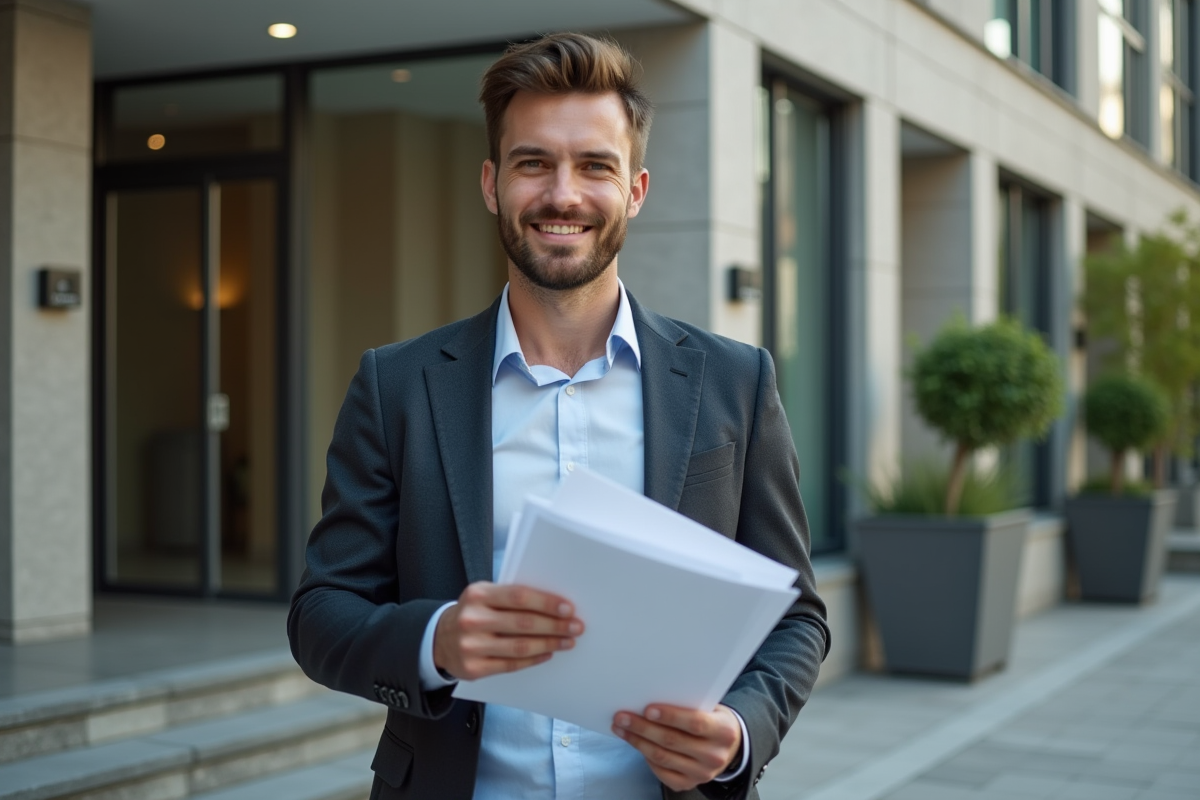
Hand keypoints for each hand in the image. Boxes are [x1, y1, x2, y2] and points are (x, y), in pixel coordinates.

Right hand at [433, 582, 583, 680]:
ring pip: (520, 646)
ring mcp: (471, 646)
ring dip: (549, 644)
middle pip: (523, 623)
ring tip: (567, 641)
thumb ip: (510, 597)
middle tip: (575, 626)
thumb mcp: (483, 596)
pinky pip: (511, 664)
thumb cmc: (472, 613)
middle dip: (554, 625)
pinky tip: (547, 654)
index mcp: (478, 595)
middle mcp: (472, 619)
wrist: (439, 639)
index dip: (546, 602)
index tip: (568, 608)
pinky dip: (533, 659)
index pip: (518, 596)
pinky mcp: (474, 668)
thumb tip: (553, 604)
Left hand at [612, 703, 742, 791]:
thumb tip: (651, 700)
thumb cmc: (712, 719)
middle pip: (673, 741)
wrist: (727, 747)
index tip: (648, 709)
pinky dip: (646, 758)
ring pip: (662, 757)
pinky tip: (637, 744)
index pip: (695, 723)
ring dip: (638, 741)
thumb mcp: (710, 708)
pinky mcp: (689, 784)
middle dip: (643, 728)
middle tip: (622, 717)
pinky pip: (662, 772)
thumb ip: (688, 704)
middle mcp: (715, 756)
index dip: (671, 716)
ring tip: (622, 728)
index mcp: (724, 731)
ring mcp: (702, 773)